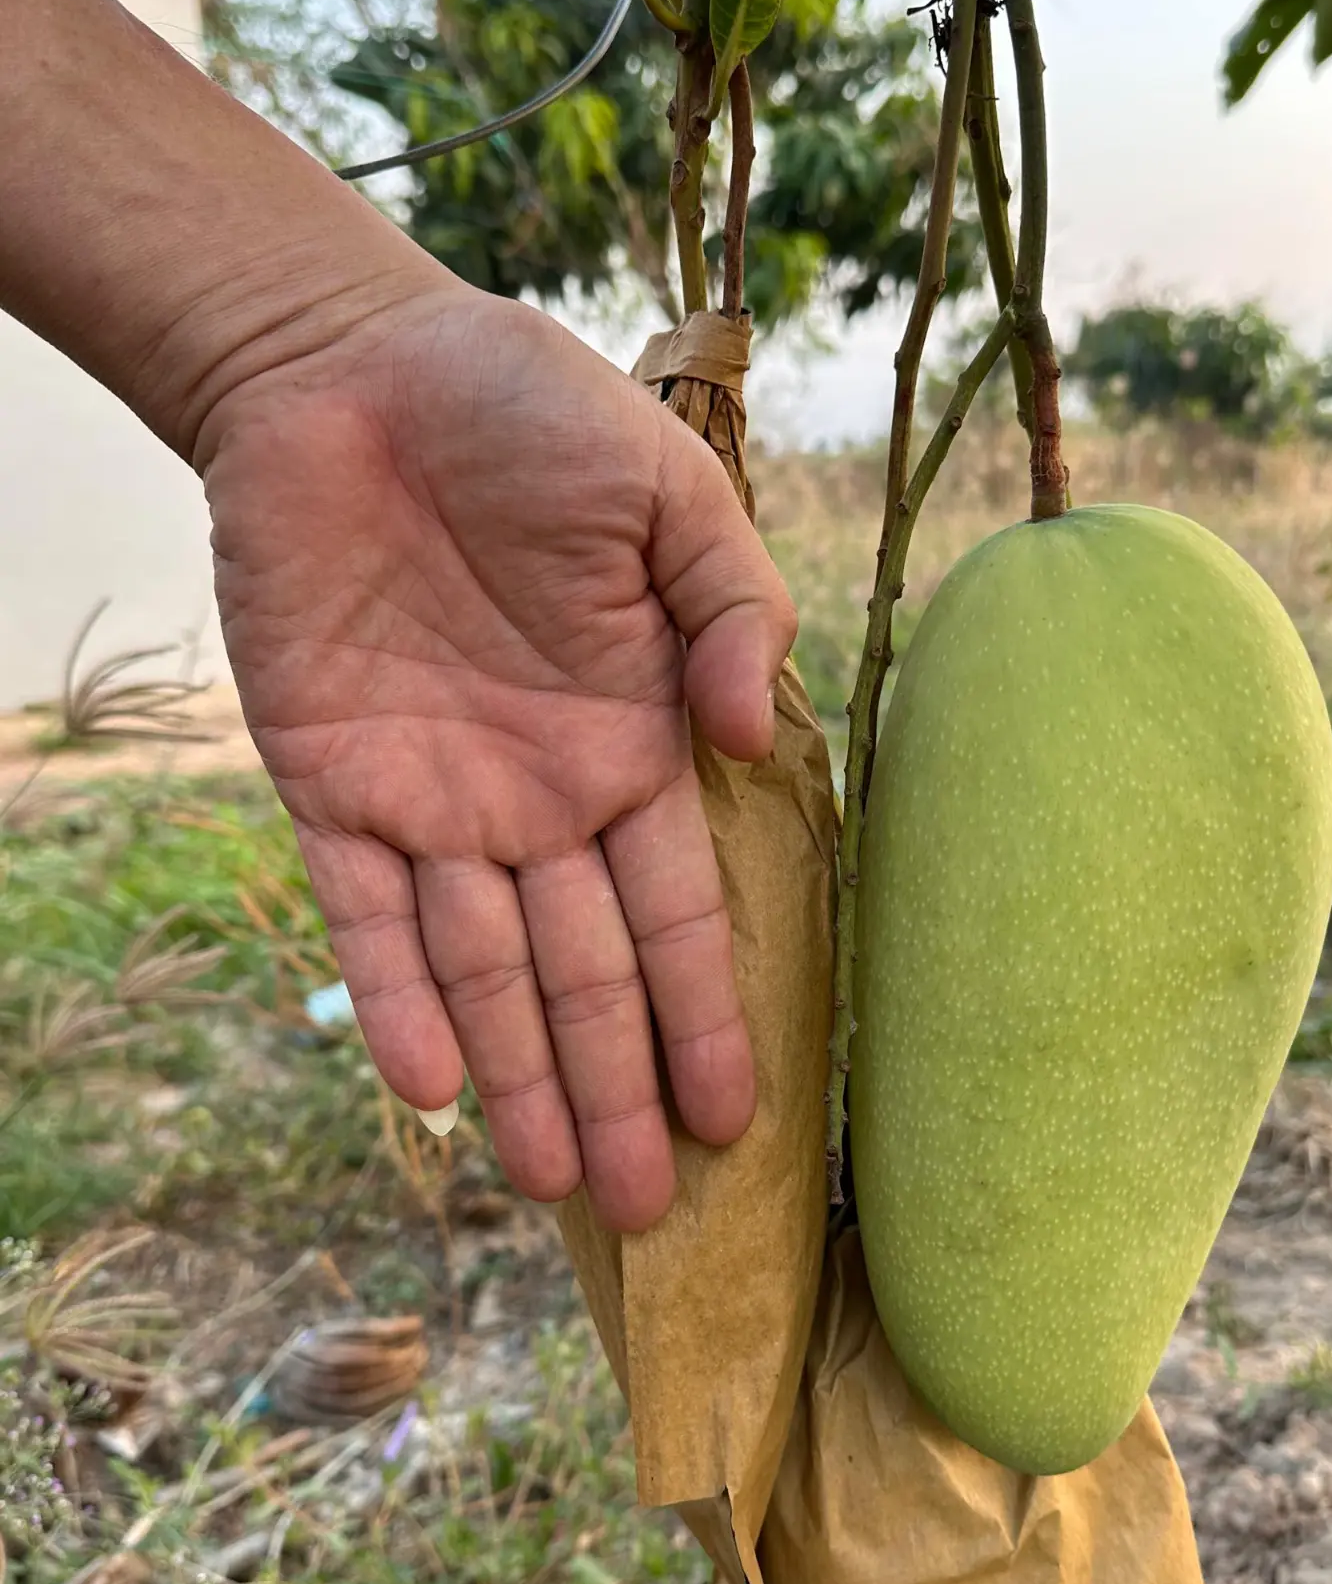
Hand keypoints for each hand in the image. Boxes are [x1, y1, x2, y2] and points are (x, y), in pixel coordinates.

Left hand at [199, 284, 796, 1230]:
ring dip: (519, 1076)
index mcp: (631, 741)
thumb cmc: (525, 413)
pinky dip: (393, 999)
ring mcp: (433, 797)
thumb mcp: (666, 493)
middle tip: (654, 1215)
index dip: (707, 1014)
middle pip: (585, 971)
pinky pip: (362, 913)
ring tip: (559, 1186)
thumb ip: (730, 609)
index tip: (743, 1118)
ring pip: (483, 969)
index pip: (678, 910)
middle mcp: (538, 796)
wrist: (350, 368)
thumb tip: (752, 737)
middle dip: (620, 1088)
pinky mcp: (327, 779)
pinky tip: (432, 1089)